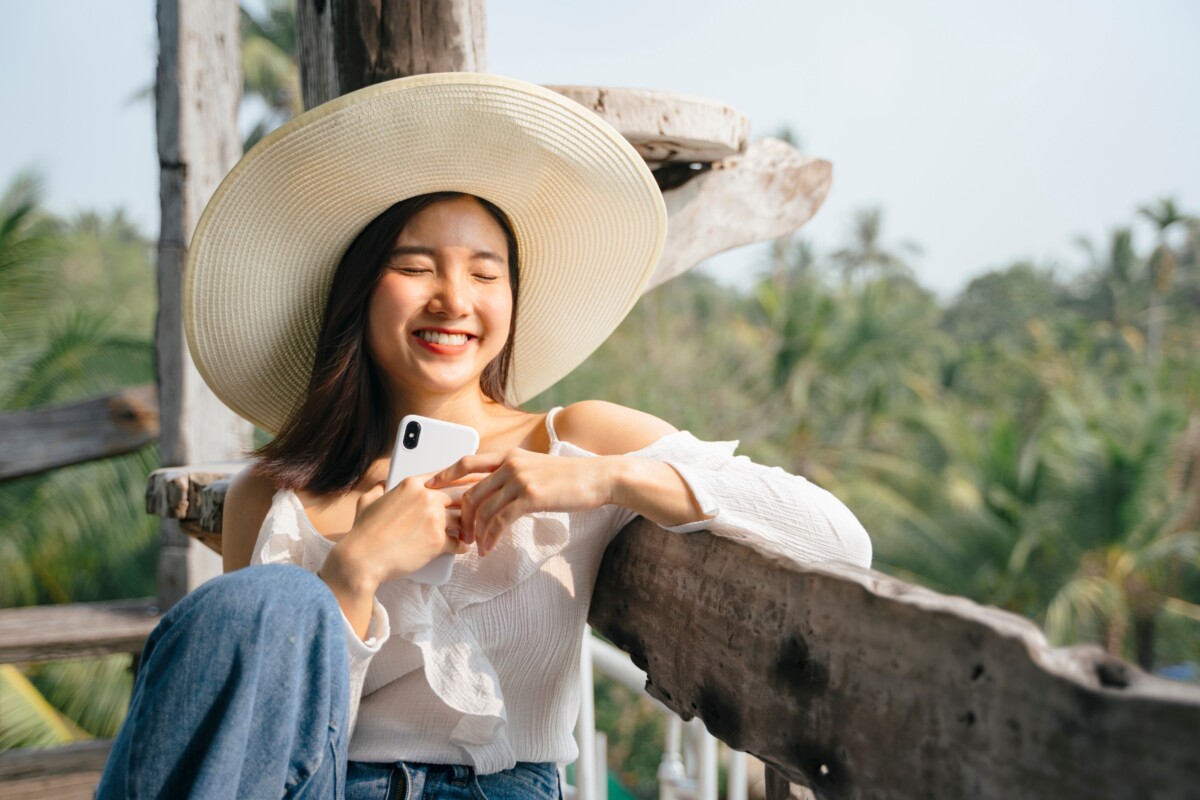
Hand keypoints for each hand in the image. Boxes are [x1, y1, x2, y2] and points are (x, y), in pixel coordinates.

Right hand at [327, 474, 469, 589]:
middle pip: (462, 493)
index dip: (465, 478)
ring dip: (470, 526)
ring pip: (464, 518)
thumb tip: (381, 485)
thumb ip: (379, 489)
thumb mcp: (367, 502)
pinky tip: (462, 548)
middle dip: (475, 501)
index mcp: (412, 484)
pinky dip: (462, 547)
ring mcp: (434, 518)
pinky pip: (459, 542)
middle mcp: (427, 497)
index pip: (448, 475)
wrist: (362, 558)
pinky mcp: (437, 540)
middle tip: (484, 506)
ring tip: (472, 530)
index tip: (475, 480)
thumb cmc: (363, 532)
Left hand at [427, 449, 616, 555]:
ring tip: (475, 546)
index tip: (430, 485)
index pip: (467, 461)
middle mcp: (510, 464)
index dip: (445, 473)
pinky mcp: (531, 497)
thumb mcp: (536, 467)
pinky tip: (489, 547)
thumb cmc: (569, 477)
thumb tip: (496, 490)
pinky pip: (500, 520)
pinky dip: (491, 537)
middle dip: (461, 515)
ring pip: (483, 508)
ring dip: (475, 531)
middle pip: (471, 490)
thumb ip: (514, 474)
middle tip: (459, 533)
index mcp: (508, 455)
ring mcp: (520, 479)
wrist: (597, 478)